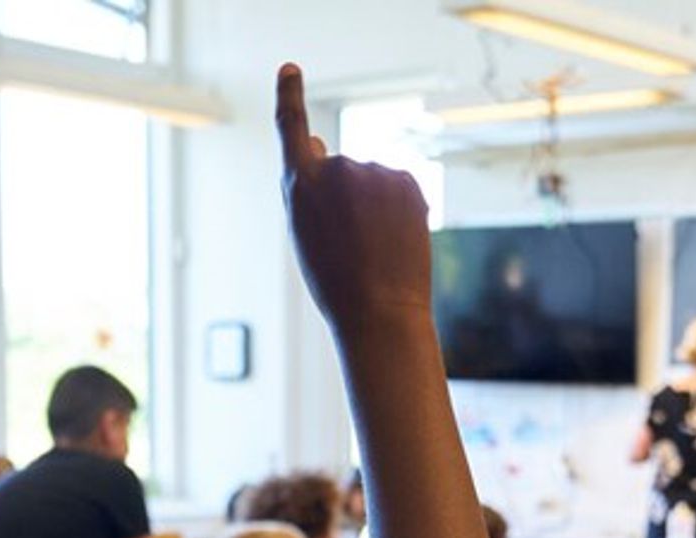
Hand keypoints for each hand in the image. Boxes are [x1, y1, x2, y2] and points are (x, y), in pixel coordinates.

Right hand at [276, 65, 431, 329]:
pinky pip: (398, 188)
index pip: (291, 127)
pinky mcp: (406, 179)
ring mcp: (373, 171)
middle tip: (349, 244)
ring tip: (374, 248)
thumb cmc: (336, 280)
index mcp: (299, 183)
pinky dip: (398, 209)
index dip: (289, 95)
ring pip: (371, 183)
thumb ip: (309, 184)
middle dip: (345, 199)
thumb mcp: (307, 230)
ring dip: (373, 207)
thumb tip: (319, 139)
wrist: (380, 311)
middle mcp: (335, 167)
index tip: (290, 69)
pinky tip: (396, 239)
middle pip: (339, 172)